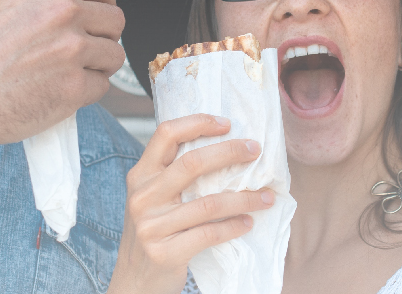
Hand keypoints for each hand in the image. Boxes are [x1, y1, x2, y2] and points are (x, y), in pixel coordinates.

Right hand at [0, 0, 124, 150]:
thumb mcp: (7, 9)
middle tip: (85, 54)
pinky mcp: (74, 87)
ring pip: (114, 55)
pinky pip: (101, 87)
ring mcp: (71, 50)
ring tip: (69, 76)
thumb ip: (45, 5)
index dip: (103, 6)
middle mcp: (62, 12)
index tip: (96, 21)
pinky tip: (60, 94)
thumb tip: (80, 9)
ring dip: (98, 68)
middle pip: (116, 20)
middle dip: (104, 38)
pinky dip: (86, 94)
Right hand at [109, 114, 274, 293]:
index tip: (228, 124)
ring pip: (209, 203)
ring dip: (245, 199)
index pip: (166, 134)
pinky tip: (248, 223)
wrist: (134, 282)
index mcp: (140, 176)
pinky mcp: (164, 253)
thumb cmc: (153, 234)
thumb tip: (224, 150)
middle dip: (230, 152)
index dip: (198, 123)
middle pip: (192, 163)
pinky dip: (234, 227)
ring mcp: (151, 226)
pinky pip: (209, 234)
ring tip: (266, 197)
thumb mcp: (151, 200)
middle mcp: (142, 197)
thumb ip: (172, 177)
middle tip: (256, 151)